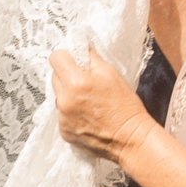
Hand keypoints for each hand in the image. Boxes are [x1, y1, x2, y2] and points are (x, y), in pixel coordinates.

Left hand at [51, 44, 148, 164]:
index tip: (75, 61)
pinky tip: (86, 116)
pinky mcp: (64, 132)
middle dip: (67, 75)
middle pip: (55, 76)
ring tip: (88, 101)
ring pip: (57, 95)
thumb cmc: (125, 105)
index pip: (55, 58)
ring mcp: (62, 118)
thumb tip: (78, 47)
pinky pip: (61, 114)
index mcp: (75, 82)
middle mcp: (64, 100)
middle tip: (85, 82)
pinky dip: (70, 112)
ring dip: (68, 94)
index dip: (66, 56)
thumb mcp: (111, 73)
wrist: (131, 139)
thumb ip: (90, 57)